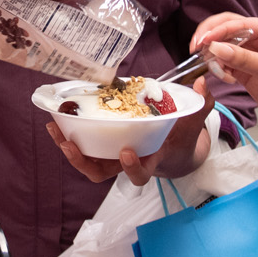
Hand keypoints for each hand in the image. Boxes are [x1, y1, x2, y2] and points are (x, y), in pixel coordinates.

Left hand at [48, 77, 214, 184]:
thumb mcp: (192, 123)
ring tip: (54, 129)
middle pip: (101, 173)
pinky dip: (68, 136)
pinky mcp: (104, 146)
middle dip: (82, 162)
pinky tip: (56, 120)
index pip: (140, 173)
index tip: (126, 152)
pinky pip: (83, 146)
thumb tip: (204, 83)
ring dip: (68, 149)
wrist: (173, 147)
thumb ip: (201, 105)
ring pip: (87, 162)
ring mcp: (112, 156)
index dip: (132, 168)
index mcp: (151, 160)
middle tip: (69, 145)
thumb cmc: (181, 137)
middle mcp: (127, 162)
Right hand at [189, 15, 257, 114]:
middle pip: (226, 27)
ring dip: (214, 56)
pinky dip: (218, 68)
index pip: (240, 23)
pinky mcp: (242, 66)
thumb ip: (243, 59)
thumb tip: (216, 48)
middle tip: (196, 47)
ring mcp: (249, 51)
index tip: (205, 40)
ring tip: (215, 69)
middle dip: (210, 36)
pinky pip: (223, 61)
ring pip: (222, 45)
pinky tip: (225, 77)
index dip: (220, 30)